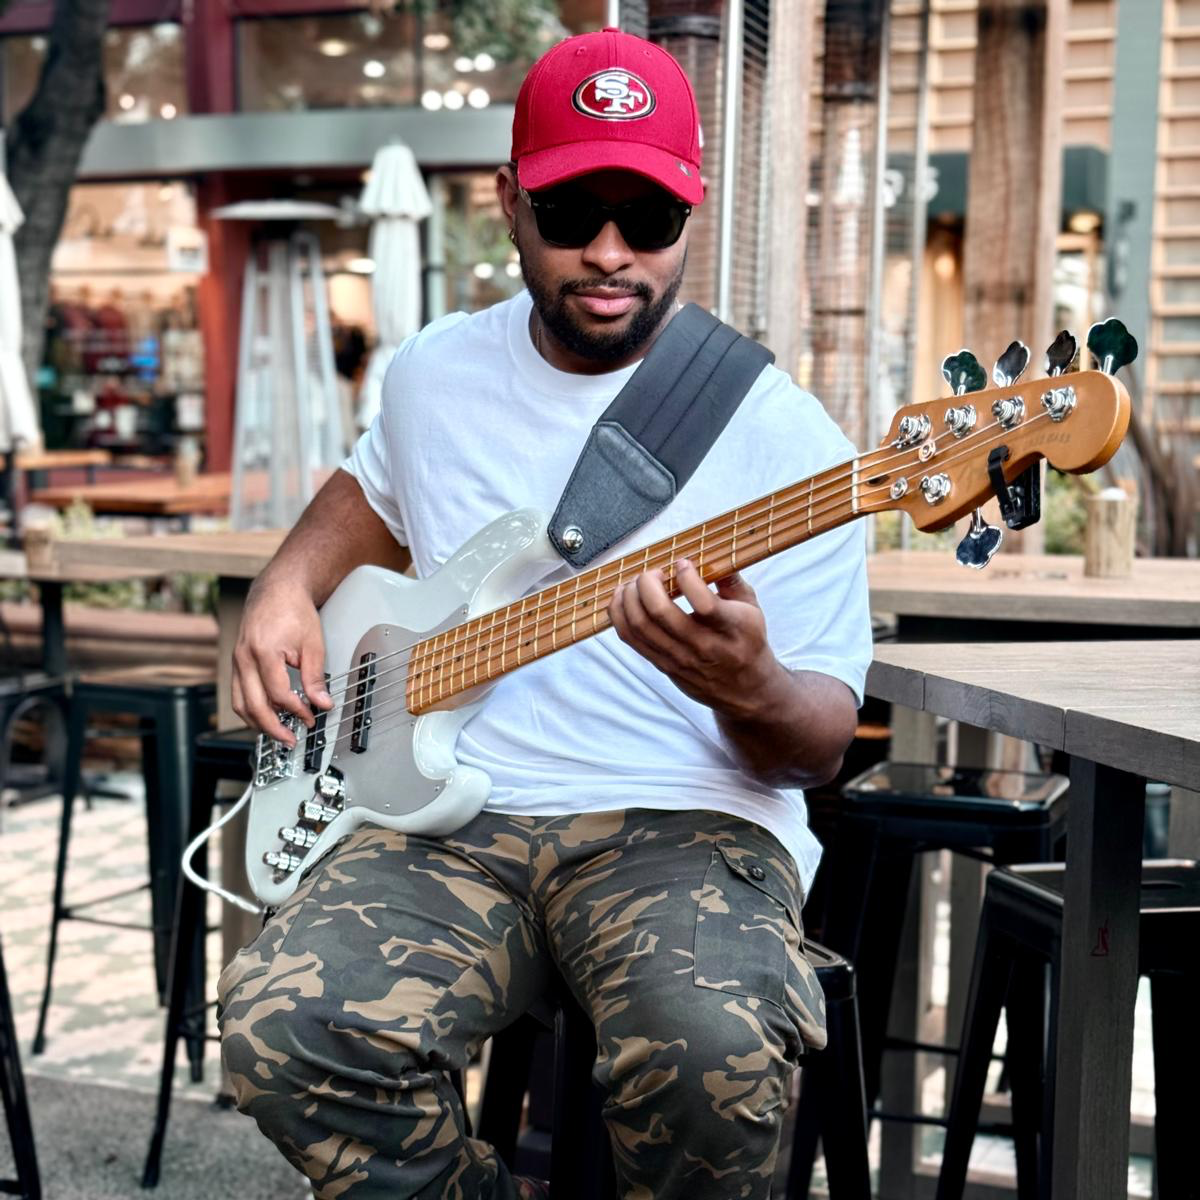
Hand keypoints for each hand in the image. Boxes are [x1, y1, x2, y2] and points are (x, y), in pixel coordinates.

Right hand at [231, 576, 331, 744]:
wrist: (277, 590)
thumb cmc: (293, 610)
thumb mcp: (313, 643)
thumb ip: (315, 676)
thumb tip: (322, 703)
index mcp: (263, 652)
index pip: (278, 694)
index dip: (296, 711)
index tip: (310, 718)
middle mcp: (244, 658)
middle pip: (254, 706)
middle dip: (273, 728)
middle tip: (291, 739)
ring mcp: (236, 661)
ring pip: (240, 704)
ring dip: (258, 724)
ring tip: (279, 733)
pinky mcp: (236, 663)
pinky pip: (238, 694)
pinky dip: (251, 710)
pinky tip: (267, 717)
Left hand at [607, 558, 786, 717]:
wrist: (746, 690)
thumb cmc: (748, 641)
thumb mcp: (752, 608)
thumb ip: (731, 579)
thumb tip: (709, 552)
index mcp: (734, 628)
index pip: (703, 604)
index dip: (686, 577)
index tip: (682, 563)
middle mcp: (705, 646)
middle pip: (660, 613)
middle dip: (647, 584)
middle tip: (653, 573)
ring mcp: (681, 659)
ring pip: (640, 626)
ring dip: (629, 597)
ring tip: (634, 583)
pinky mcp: (663, 666)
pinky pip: (631, 639)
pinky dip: (619, 614)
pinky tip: (623, 598)